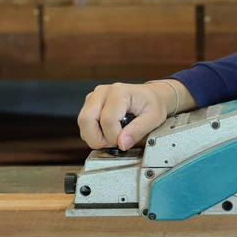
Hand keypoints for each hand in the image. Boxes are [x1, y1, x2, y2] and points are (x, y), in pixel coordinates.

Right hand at [77, 80, 195, 150]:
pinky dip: (93, 133)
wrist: (151, 96)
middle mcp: (102, 92)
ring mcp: (94, 97)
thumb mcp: (153, 118)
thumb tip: (122, 144)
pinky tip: (108, 133)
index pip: (107, 120)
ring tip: (113, 138)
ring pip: (82, 122)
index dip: (114, 137)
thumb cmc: (152, 104)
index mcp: (119, 92)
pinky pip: (84, 122)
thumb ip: (138, 131)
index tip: (124, 143)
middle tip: (113, 144)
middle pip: (86, 120)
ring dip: (94, 137)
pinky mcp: (90, 103)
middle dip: (98, 139)